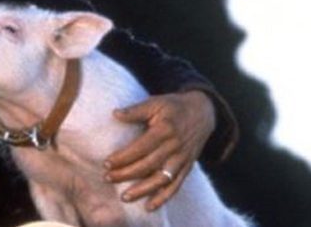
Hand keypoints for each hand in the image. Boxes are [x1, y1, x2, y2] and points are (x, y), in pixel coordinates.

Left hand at [103, 90, 215, 210]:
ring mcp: (182, 158)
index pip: (140, 147)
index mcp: (165, 129)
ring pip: (161, 179)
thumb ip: (136, 110)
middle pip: (148, 165)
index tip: (106, 164)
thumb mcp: (156, 102)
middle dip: (126, 174)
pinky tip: (149, 207)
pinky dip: (163, 198)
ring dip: (142, 190)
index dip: (123, 157)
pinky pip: (176, 186)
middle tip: (108, 178)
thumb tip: (115, 114)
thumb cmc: (174, 106)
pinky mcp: (187, 167)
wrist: (203, 112)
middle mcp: (175, 146)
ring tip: (124, 197)